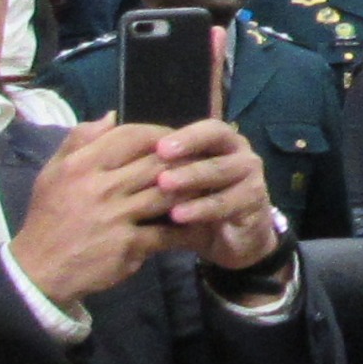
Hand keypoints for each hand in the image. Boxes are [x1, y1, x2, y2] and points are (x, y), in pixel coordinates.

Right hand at [7, 117, 191, 302]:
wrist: (40, 270)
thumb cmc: (50, 216)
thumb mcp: (53, 173)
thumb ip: (79, 140)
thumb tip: (112, 116)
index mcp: (82, 166)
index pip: (132, 136)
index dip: (160, 134)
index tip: (175, 141)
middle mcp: (100, 188)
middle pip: (157, 163)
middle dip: (186, 160)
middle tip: (203, 160)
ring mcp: (117, 217)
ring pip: (169, 193)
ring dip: (193, 190)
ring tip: (209, 186)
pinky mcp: (130, 246)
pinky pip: (169, 232)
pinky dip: (189, 228)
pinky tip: (203, 223)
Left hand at [149, 118, 282, 273]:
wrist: (232, 240)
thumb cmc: (196, 203)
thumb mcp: (173, 183)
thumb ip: (145, 159)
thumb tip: (107, 122)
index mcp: (220, 141)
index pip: (207, 127)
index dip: (185, 135)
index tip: (158, 146)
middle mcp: (239, 152)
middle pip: (216, 142)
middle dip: (186, 150)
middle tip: (159, 158)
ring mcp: (251, 176)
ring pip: (222, 171)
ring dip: (192, 177)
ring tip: (164, 186)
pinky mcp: (255, 203)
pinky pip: (228, 203)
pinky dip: (202, 208)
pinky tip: (179, 216)